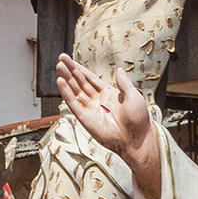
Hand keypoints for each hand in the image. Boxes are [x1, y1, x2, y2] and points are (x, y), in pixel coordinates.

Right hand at [56, 55, 161, 198]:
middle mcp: (97, 100)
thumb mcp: (133, 96)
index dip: (80, 69)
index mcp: (108, 94)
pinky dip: (66, 93)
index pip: (90, 79)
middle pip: (80, 82)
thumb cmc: (138, 120)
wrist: (136, 139)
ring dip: (66, 79)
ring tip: (59, 67)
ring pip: (75, 91)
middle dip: (70, 71)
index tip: (70, 60)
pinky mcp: (85, 118)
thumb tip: (119, 70)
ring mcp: (90, 109)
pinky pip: (73, 104)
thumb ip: (124, 82)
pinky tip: (61, 82)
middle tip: (61, 59)